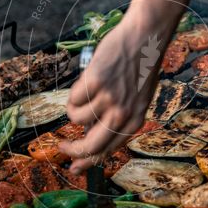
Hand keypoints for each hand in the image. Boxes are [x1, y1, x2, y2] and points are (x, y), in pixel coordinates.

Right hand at [59, 13, 164, 173]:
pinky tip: (88, 82)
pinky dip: (75, 93)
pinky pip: (73, 99)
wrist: (144, 39)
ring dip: (74, 110)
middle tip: (62, 146)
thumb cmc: (139, 68)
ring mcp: (109, 98)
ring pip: (77, 119)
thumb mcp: (136, 100)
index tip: (73, 168)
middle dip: (72, 150)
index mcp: (134, 121)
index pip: (107, 152)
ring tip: (86, 95)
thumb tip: (89, 135)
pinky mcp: (96, 82)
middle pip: (90, 146)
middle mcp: (122, 114)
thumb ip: (118, 119)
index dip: (87, 163)